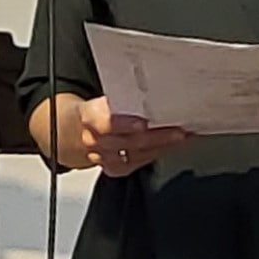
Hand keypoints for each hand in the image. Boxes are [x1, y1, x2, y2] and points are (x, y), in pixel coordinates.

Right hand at [73, 96, 190, 177]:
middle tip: (179, 130)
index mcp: (90, 117)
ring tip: (182, 137)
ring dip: (163, 145)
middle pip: (130, 141)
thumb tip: (152, 89)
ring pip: (138, 154)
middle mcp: (96, 141)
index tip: (145, 123)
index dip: (126, 124)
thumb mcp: (102, 98)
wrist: (76, 130)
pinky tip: (171, 145)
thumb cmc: (96, 110)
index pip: (107, 123)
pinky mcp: (115, 169)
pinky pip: (139, 163)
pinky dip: (157, 153)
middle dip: (158, 136)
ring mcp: (105, 157)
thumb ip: (121, 98)